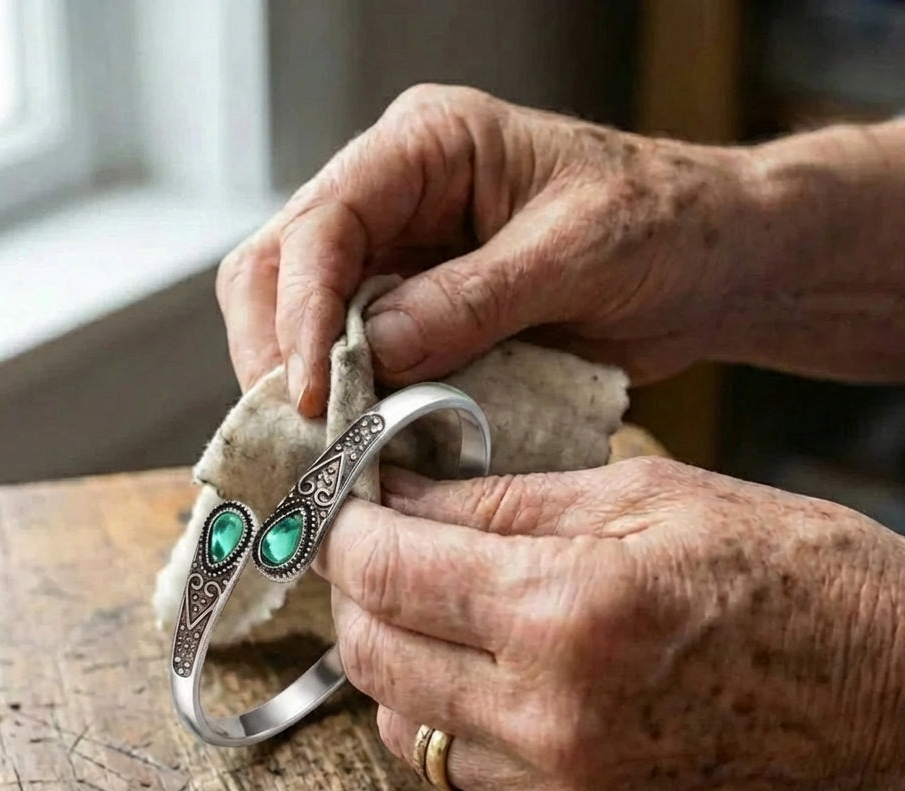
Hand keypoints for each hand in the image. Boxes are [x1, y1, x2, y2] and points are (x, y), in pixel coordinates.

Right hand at [217, 84, 761, 414]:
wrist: (708, 264)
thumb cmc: (663, 224)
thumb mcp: (577, 252)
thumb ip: (473, 299)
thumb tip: (373, 351)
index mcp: (427, 147)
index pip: (324, 221)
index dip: (302, 311)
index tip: (309, 393)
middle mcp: (395, 197)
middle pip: (281, 267)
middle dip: (278, 352)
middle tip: (298, 432)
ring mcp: (400, 259)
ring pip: (301, 318)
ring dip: (301, 384)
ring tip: (321, 447)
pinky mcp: (416, 316)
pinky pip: (353, 359)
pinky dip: (347, 403)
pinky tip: (357, 441)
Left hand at [314, 459, 904, 790]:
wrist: (897, 700)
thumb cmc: (793, 574)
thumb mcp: (647, 495)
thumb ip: (504, 501)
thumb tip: (403, 495)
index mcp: (571, 612)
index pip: (390, 570)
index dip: (348, 528)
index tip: (347, 505)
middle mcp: (553, 720)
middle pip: (373, 656)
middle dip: (357, 592)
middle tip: (380, 548)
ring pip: (403, 725)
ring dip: (397, 659)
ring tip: (438, 609)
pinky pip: (466, 776)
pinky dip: (452, 718)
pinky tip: (492, 673)